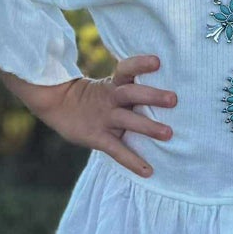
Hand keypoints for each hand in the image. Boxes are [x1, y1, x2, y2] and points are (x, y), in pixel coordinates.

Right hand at [30, 53, 176, 177]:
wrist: (59, 104)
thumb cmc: (95, 96)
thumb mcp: (109, 86)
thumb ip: (131, 89)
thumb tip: (167, 91)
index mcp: (113, 84)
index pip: (126, 69)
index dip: (140, 64)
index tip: (157, 61)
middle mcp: (110, 99)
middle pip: (131, 94)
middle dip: (152, 96)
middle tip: (173, 99)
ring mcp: (103, 118)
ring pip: (127, 120)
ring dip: (148, 127)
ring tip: (168, 134)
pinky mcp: (97, 137)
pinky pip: (116, 150)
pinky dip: (132, 161)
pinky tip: (148, 172)